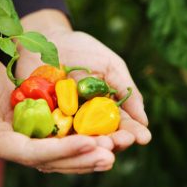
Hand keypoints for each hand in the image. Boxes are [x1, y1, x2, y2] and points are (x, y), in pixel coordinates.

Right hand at [0, 36, 114, 172]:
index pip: (30, 152)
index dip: (60, 151)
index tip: (89, 144)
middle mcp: (10, 141)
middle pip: (50, 158)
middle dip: (81, 157)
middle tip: (111, 154)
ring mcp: (24, 132)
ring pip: (59, 150)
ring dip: (86, 151)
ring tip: (114, 149)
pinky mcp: (35, 121)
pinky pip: (61, 133)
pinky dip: (81, 135)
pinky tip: (102, 135)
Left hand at [17, 10, 151, 150]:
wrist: (47, 40)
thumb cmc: (82, 50)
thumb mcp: (109, 66)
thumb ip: (125, 89)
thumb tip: (143, 120)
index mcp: (105, 109)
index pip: (121, 126)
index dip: (132, 132)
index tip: (144, 137)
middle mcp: (86, 120)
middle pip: (101, 138)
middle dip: (113, 142)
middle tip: (121, 143)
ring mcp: (64, 122)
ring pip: (78, 141)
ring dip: (90, 146)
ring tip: (100, 145)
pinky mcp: (42, 120)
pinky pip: (50, 134)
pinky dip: (59, 141)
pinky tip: (68, 145)